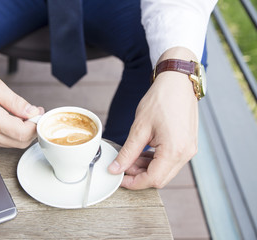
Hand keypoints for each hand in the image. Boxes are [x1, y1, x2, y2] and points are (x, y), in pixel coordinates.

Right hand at [0, 51, 43, 147]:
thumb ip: (14, 101)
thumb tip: (32, 112)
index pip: (23, 133)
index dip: (36, 125)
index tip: (39, 113)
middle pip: (20, 143)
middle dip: (32, 130)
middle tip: (35, 113)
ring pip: (12, 144)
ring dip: (23, 132)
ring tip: (24, 114)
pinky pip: (2, 141)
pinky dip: (12, 133)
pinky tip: (12, 119)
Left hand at [108, 47, 198, 188]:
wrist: (178, 82)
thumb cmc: (161, 99)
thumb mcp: (139, 128)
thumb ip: (128, 152)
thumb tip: (116, 168)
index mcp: (175, 151)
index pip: (153, 179)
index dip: (134, 183)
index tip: (119, 178)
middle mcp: (186, 154)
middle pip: (160, 178)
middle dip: (139, 176)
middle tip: (123, 166)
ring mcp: (189, 149)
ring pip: (165, 171)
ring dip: (146, 168)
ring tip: (130, 157)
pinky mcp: (188, 144)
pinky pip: (171, 161)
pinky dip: (155, 161)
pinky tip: (143, 152)